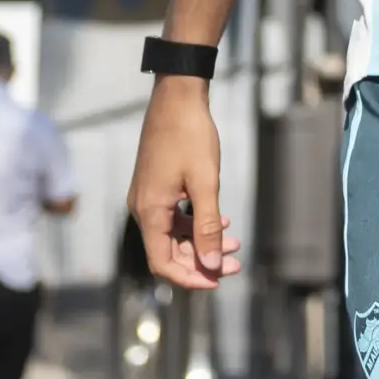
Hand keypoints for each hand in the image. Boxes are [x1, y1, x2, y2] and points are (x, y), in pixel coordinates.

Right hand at [127, 76, 245, 288]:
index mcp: (150, 212)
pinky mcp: (155, 186)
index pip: (163, 262)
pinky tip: (223, 219)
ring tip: (236, 242)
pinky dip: (196, 223)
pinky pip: (173, 216)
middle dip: (202, 260)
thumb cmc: (191, 136)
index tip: (218, 281)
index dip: (190, 277)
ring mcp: (147, 196)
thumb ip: (208, 225)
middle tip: (236, 262)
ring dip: (202, 242)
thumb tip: (213, 262)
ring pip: (173, 234)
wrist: (177, 97)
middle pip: (169, 251)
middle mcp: (142, 208)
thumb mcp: (206, 182)